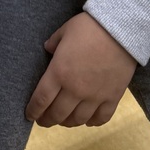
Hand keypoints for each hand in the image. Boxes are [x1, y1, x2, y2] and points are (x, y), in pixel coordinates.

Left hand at [25, 12, 135, 127]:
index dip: (34, 110)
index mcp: (59, 72)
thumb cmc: (89, 27)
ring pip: (77, 120)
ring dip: (67, 123)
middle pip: (57, 114)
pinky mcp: (112, 98)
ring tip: (63, 120)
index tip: (30, 115)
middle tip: (43, 120)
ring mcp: (94, 96)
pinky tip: (87, 121)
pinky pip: (100, 118)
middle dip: (47, 120)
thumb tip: (47, 49)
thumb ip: (54, 42)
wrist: (120, 30)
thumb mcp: (65, 30)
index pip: (41, 99)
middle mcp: (75, 89)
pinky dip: (92, 122)